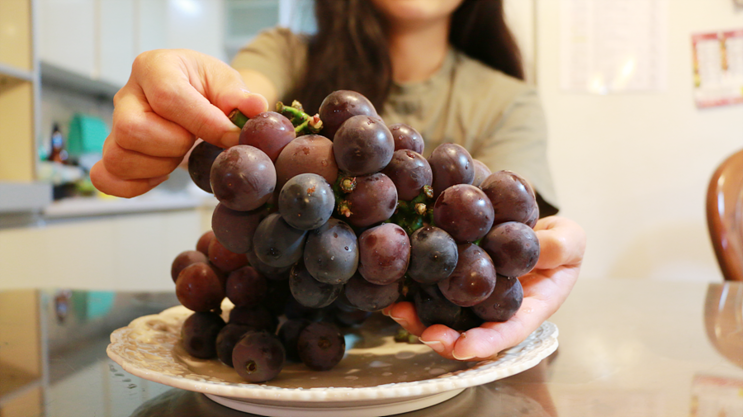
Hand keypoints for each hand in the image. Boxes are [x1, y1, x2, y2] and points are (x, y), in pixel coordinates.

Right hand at [90, 49, 267, 197]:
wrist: (196, 99)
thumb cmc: (209, 89)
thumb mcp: (227, 84)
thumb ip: (239, 97)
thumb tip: (254, 107)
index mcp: (155, 68)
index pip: (168, 98)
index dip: (203, 123)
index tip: (231, 137)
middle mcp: (128, 94)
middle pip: (133, 130)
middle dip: (174, 145)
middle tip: (195, 141)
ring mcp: (116, 123)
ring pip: (120, 156)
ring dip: (159, 165)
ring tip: (181, 153)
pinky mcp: (114, 149)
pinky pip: (108, 177)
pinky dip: (135, 185)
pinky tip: (161, 174)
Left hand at [383, 216, 585, 360]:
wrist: (534, 225)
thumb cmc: (558, 241)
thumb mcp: (571, 240)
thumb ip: (560, 247)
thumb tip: (534, 247)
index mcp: (529, 307)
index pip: (508, 331)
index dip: (487, 342)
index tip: (464, 348)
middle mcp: (496, 308)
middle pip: (469, 333)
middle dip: (446, 340)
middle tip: (426, 333)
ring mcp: (473, 297)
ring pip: (444, 316)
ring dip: (419, 319)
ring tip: (399, 310)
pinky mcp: (453, 278)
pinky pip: (432, 290)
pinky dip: (411, 293)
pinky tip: (393, 289)